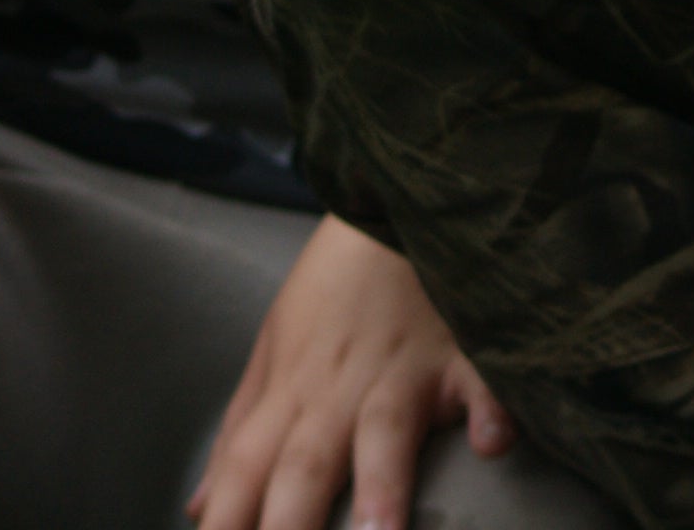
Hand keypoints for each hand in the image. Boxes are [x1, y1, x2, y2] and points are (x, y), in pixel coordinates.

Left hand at [193, 216, 515, 529]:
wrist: (392, 196)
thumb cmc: (333, 285)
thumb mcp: (271, 350)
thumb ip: (239, 433)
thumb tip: (201, 507)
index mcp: (290, 393)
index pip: (244, 472)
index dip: (227, 527)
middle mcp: (339, 391)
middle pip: (305, 467)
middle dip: (288, 527)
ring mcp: (404, 370)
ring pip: (385, 433)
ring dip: (380, 486)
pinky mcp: (465, 348)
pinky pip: (483, 381)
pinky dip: (490, 408)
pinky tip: (493, 440)